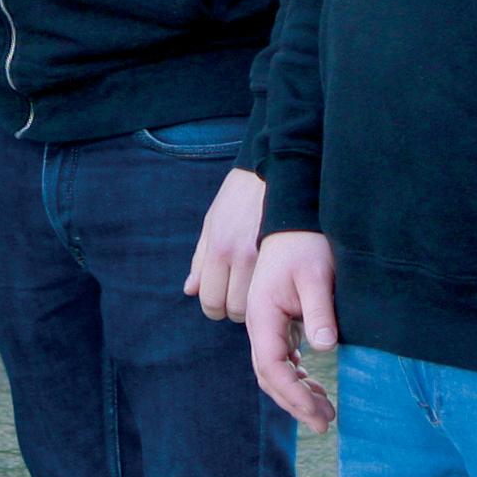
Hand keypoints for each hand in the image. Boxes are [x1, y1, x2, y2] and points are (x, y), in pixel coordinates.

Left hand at [184, 167, 266, 321]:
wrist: (275, 168)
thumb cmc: (239, 195)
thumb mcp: (212, 222)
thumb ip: (200, 260)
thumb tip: (189, 290)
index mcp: (218, 248)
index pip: (211, 301)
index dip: (215, 308)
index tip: (222, 302)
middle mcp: (239, 255)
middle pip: (235, 308)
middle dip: (235, 308)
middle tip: (241, 295)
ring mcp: (265, 256)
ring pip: (258, 304)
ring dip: (257, 304)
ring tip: (259, 291)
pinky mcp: (286, 253)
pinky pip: (277, 289)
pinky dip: (274, 294)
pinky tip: (274, 285)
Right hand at [246, 230, 338, 431]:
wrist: (294, 219)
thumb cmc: (306, 245)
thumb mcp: (317, 275)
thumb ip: (319, 311)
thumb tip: (325, 348)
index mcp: (261, 314)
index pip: (272, 367)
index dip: (294, 394)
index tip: (319, 413)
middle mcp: (258, 322)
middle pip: (269, 375)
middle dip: (296, 403)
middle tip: (326, 422)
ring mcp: (265, 323)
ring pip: (273, 369)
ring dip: (296, 392)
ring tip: (325, 410)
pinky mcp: (276, 320)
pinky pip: (280, 358)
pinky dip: (296, 376)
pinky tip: (314, 386)